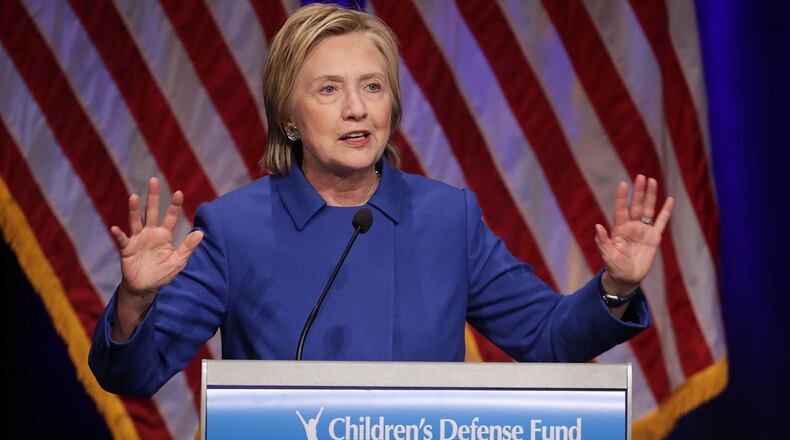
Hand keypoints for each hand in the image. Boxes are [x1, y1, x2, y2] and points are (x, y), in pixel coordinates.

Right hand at [109, 178, 202, 339]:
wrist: (145, 287)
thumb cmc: (163, 272)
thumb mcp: (179, 261)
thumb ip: (188, 247)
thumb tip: (201, 233)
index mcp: (164, 234)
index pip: (171, 217)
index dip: (175, 206)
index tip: (179, 193)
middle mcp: (151, 233)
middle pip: (152, 211)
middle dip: (153, 197)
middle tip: (153, 180)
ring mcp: (138, 239)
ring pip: (136, 221)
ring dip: (134, 210)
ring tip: (134, 197)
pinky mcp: (127, 249)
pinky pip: (122, 240)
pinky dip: (119, 234)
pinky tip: (115, 228)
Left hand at [594, 175, 673, 294]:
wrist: (627, 278)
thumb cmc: (614, 267)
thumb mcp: (607, 255)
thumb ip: (603, 241)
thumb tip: (597, 226)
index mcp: (619, 229)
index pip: (621, 209)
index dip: (622, 197)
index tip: (623, 184)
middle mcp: (632, 226)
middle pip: (636, 205)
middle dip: (638, 191)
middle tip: (641, 176)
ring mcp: (643, 231)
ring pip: (648, 209)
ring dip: (650, 196)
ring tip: (652, 181)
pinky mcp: (654, 238)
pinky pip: (661, 222)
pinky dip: (665, 211)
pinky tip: (670, 200)